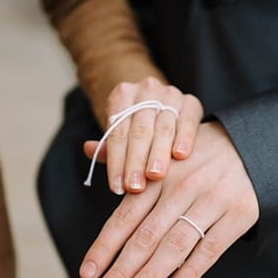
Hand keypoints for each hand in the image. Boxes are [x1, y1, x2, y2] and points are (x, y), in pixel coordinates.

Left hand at [80, 122, 258, 277]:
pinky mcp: (239, 214)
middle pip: (144, 237)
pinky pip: (211, 248)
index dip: (103, 247)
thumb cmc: (198, 154)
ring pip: (174, 246)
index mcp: (157, 176)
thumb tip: (84, 148)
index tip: (87, 274)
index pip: (123, 218)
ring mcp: (211, 201)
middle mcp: (181, 188)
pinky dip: (191, 271)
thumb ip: (123, 156)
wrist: (256, 143)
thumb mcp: (161, 150)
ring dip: (149, 276)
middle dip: (120, 271)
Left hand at [99, 78, 203, 194]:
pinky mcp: (190, 101)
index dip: (116, 161)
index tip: (116, 187)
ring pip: (163, 127)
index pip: (117, 132)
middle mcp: (145, 90)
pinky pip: (187, 121)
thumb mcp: (119, 132)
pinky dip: (184, 138)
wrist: (158, 104)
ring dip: (158, 154)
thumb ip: (109, 146)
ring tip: (154, 176)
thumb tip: (87, 149)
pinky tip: (180, 155)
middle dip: (136, 161)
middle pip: (139, 130)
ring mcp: (169, 93)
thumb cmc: (134, 126)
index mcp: (122, 95)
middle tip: (134, 187)